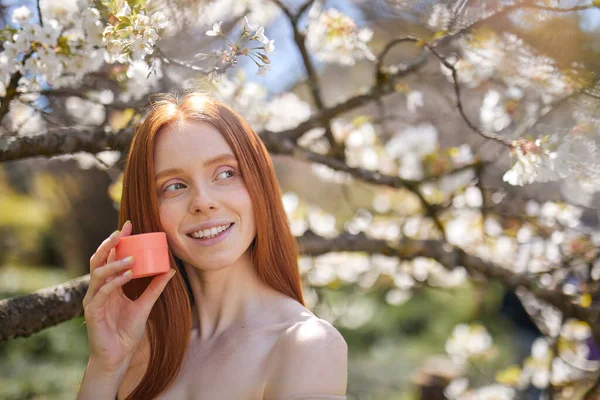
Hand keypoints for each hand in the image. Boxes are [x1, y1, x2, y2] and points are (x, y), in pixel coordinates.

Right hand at [82, 220, 174, 371]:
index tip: (130, 226)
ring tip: (131, 257)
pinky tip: (126, 275)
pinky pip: (101, 293)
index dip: (118, 241)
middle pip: (99, 260)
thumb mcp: (146, 305)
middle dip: (110, 244)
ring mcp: (93, 300)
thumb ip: (155, 288)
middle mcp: (98, 289)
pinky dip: (114, 282)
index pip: (110, 258)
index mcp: (109, 285)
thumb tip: (171, 269)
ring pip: (98, 274)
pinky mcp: (92, 312)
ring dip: (114, 263)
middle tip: (123, 232)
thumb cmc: (127, 332)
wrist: (118, 357)